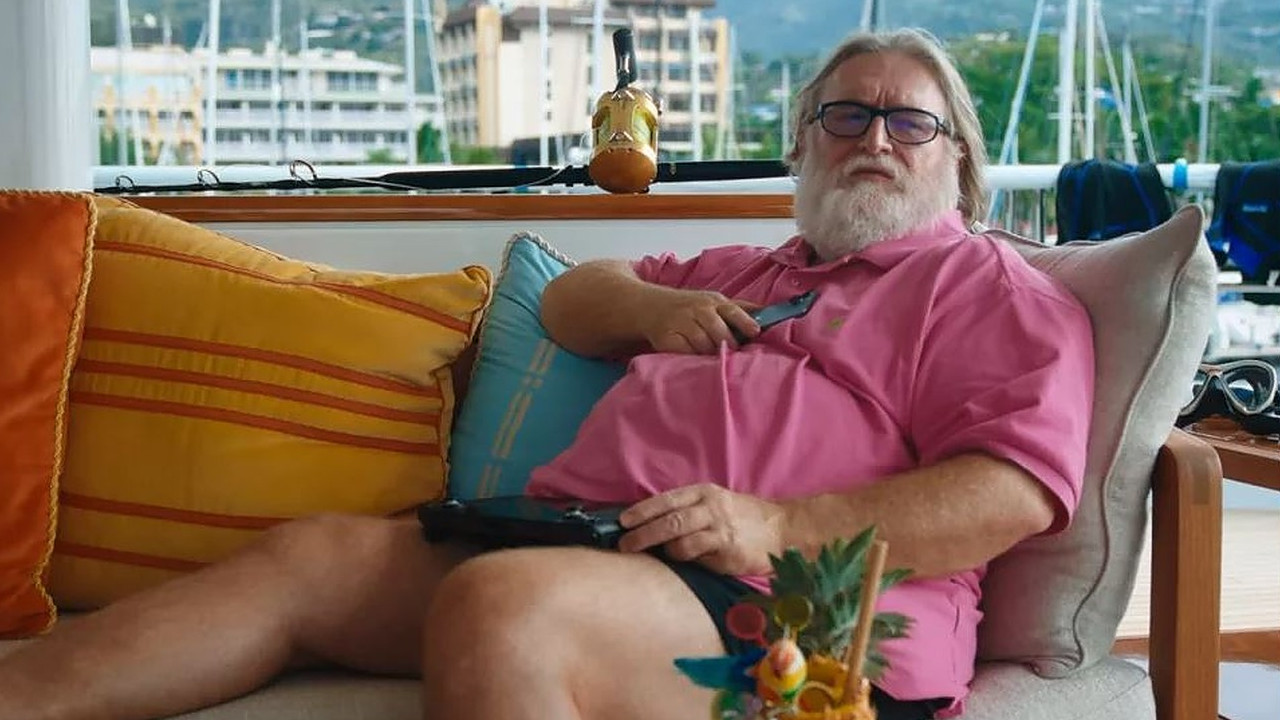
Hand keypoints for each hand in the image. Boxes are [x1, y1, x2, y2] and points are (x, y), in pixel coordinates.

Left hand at [617, 484, 784, 575]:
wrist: (784, 529)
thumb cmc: (744, 519)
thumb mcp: (716, 504)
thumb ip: (689, 511)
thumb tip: (652, 525)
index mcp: (703, 492)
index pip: (666, 499)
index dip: (642, 510)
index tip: (622, 521)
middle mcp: (710, 507)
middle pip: (668, 519)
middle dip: (642, 532)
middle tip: (624, 544)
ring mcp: (719, 527)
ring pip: (678, 537)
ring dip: (659, 547)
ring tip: (645, 554)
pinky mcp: (727, 548)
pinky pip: (696, 553)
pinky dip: (682, 556)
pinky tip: (680, 559)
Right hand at [640, 288, 760, 354]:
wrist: (649, 306)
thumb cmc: (689, 306)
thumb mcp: (714, 301)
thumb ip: (740, 308)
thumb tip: (771, 312)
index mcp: (713, 301)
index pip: (732, 310)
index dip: (744, 321)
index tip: (755, 331)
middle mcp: (697, 310)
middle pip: (718, 331)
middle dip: (727, 344)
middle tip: (732, 354)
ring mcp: (680, 323)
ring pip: (703, 344)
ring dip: (711, 354)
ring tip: (714, 360)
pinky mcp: (666, 338)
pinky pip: (684, 353)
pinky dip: (692, 358)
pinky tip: (696, 361)